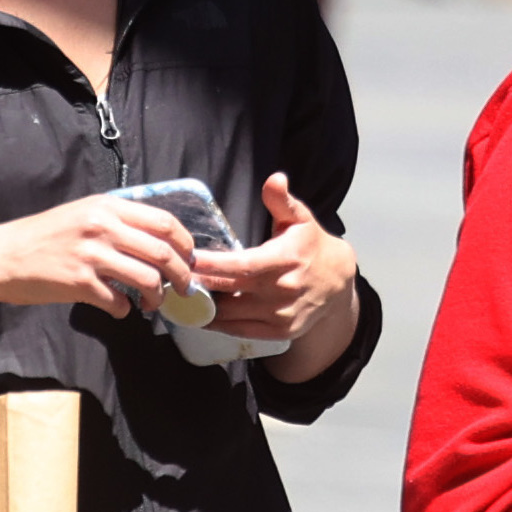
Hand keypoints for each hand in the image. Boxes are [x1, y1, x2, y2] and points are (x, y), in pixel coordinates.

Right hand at [0, 192, 201, 319]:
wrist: (1, 257)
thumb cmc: (42, 237)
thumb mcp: (81, 214)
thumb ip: (116, 220)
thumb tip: (156, 238)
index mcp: (107, 206)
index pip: (165, 221)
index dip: (186, 244)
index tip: (188, 259)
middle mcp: (102, 226)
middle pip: (163, 251)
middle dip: (181, 274)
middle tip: (182, 288)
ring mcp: (91, 255)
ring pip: (147, 279)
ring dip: (157, 297)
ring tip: (152, 304)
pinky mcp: (79, 283)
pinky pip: (119, 302)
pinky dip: (126, 310)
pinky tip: (120, 310)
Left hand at [193, 173, 357, 345]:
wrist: (339, 282)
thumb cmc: (311, 246)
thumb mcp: (300, 219)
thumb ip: (282, 200)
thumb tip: (275, 178)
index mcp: (285, 260)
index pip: (240, 265)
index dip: (210, 264)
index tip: (185, 258)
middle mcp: (282, 290)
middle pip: (229, 291)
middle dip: (199, 284)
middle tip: (173, 276)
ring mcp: (281, 315)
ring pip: (231, 315)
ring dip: (205, 306)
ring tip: (183, 294)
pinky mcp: (280, 332)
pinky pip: (241, 331)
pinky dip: (219, 324)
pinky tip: (201, 313)